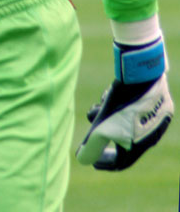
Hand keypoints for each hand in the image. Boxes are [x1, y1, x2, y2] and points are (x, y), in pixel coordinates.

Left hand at [76, 37, 172, 169]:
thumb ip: (92, 146)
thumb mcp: (102, 127)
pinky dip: (117, 105)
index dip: (104, 162)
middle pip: (122, 139)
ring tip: (97, 105)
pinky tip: (108, 94)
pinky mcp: (154, 101)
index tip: (92, 161)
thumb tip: (81, 159)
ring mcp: (154, 117)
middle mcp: (150, 134)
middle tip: (93, 134)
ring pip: (125, 120)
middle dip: (103, 134)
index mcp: (140, 145)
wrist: (143, 74)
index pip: (121, 162)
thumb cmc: (121, 103)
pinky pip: (134, 108)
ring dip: (107, 115)